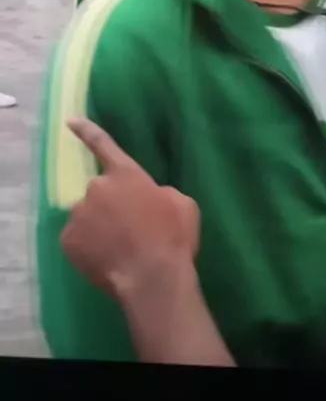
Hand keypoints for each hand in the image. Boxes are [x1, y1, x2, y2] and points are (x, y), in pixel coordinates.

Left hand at [61, 117, 199, 298]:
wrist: (153, 279)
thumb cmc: (173, 237)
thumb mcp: (182, 204)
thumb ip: (159, 192)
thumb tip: (150, 197)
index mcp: (126, 174)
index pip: (103, 145)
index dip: (86, 130)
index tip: (70, 120)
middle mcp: (97, 188)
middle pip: (101, 192)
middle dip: (112, 205)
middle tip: (131, 229)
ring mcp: (79, 214)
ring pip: (88, 216)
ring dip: (101, 226)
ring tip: (121, 249)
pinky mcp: (68, 241)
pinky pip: (78, 239)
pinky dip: (90, 247)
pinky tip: (107, 259)